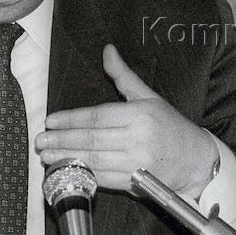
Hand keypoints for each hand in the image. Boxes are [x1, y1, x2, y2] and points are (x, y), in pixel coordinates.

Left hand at [34, 43, 217, 196]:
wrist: (195, 160)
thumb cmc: (171, 126)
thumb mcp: (150, 97)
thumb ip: (124, 77)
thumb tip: (107, 51)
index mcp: (140, 115)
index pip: (97, 117)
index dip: (71, 120)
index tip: (51, 121)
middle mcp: (139, 139)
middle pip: (92, 139)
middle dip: (62, 140)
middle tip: (40, 140)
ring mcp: (137, 163)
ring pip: (95, 160)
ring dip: (67, 158)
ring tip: (46, 156)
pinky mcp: (136, 183)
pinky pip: (104, 179)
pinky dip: (84, 175)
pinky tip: (68, 171)